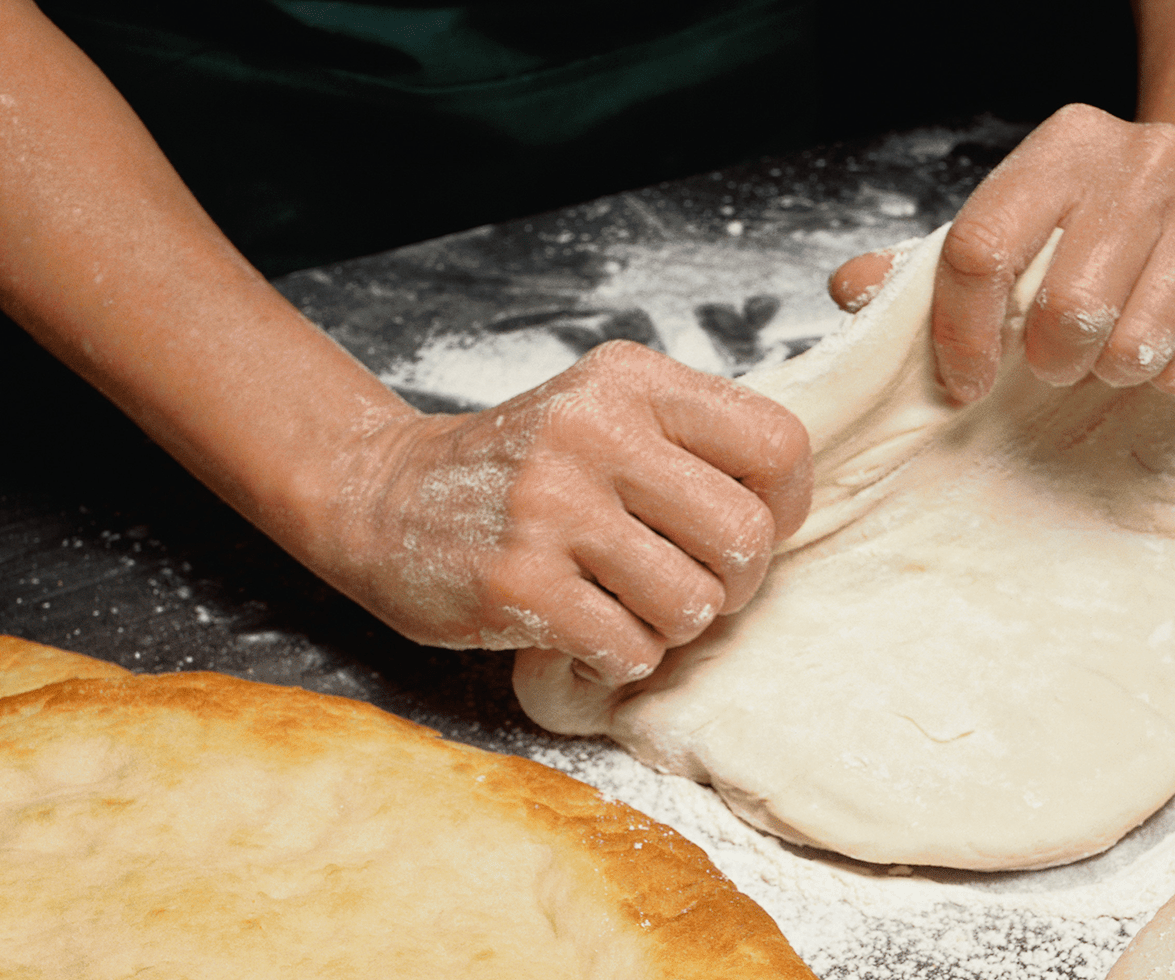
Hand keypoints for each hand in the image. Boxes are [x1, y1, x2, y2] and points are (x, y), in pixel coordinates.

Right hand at [316, 341, 811, 684]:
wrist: (385, 498)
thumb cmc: (523, 469)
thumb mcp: (606, 411)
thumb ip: (693, 440)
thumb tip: (790, 506)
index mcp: (632, 382)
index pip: (778, 444)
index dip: (785, 505)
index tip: (742, 527)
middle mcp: (595, 433)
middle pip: (746, 536)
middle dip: (731, 581)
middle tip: (686, 580)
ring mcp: (552, 508)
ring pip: (693, 604)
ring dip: (670, 624)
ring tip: (624, 600)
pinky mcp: (518, 583)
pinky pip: (631, 650)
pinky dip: (619, 655)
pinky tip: (581, 625)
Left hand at [831, 104, 1174, 402]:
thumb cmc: (1094, 229)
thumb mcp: (1009, 225)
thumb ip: (922, 266)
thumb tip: (852, 289)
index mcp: (1064, 146)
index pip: (980, 249)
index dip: (960, 335)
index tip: (964, 380)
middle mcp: (1146, 162)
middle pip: (1066, 308)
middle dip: (1049, 360)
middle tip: (1053, 362)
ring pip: (1134, 343)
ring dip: (1110, 372)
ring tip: (1110, 354)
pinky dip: (1171, 381)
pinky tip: (1164, 355)